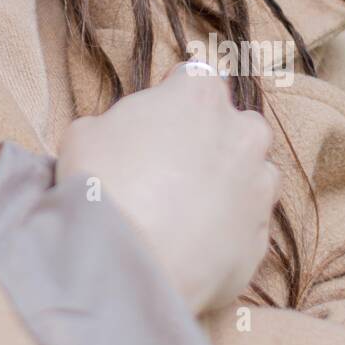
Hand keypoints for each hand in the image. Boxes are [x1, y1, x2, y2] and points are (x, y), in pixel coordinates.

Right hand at [55, 61, 280, 315]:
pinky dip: (225, 232)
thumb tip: (122, 140)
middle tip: (170, 166)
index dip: (172, 99)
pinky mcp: (259, 242)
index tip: (155, 120)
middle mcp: (242, 135)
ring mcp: (257, 191)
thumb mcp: (86, 133)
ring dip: (227, 185)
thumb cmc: (101, 185)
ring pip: (252, 177)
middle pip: (236, 126)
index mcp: (200, 95)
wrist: (124, 265)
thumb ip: (118, 124)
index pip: (194, 79)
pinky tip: (189, 245)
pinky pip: (245, 228)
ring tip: (184, 210)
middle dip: (211, 140)